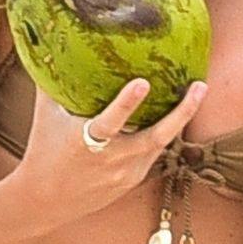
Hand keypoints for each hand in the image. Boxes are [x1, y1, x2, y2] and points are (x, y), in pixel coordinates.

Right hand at [14, 78, 208, 227]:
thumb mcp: (45, 115)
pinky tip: (179, 109)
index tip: (143, 82)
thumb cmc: (43, 149)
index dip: (126, 103)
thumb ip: (51, 81)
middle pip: (154, 137)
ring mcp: (126, 172)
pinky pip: (154, 151)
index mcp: (85, 142)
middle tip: (200, 85)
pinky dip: (166, 130)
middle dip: (181, 113)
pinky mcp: (133, 179)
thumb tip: (49, 42)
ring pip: (161, 143)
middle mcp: (111, 160)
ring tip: (198, 89)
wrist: (45, 201)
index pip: (110, 122)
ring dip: (181, 118)